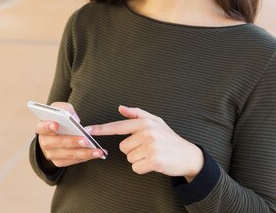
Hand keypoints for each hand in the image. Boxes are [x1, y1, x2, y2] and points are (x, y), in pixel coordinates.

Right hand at [36, 102, 106, 167]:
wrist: (58, 133)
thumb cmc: (60, 119)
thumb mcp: (60, 110)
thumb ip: (66, 109)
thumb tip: (74, 118)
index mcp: (42, 128)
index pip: (41, 127)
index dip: (48, 126)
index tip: (56, 124)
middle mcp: (44, 143)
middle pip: (57, 143)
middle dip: (72, 141)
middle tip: (86, 140)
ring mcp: (51, 154)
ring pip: (68, 154)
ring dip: (84, 153)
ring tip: (98, 151)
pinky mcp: (59, 162)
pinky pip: (73, 161)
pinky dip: (85, 157)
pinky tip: (95, 154)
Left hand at [88, 105, 202, 181]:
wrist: (188, 155)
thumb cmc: (169, 138)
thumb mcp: (156, 121)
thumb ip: (137, 114)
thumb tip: (121, 108)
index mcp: (145, 122)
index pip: (118, 126)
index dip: (101, 129)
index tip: (87, 130)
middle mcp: (147, 133)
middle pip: (123, 147)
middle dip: (133, 150)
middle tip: (148, 148)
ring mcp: (151, 147)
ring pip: (129, 158)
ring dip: (138, 159)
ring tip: (151, 154)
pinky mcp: (154, 161)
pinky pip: (136, 167)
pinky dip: (143, 168)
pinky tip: (154, 163)